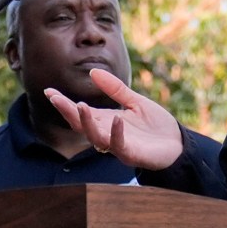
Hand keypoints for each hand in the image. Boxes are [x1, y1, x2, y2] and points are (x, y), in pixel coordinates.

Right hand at [42, 67, 186, 170]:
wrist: (177, 145)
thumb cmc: (156, 126)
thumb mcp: (135, 101)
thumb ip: (115, 89)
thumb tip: (93, 72)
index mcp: (106, 121)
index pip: (80, 112)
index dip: (64, 103)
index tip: (49, 91)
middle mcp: (107, 134)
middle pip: (81, 125)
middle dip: (67, 111)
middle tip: (54, 98)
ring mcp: (118, 145)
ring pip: (95, 137)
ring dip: (86, 122)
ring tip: (80, 105)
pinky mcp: (131, 154)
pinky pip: (119, 145)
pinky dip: (116, 133)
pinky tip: (116, 119)